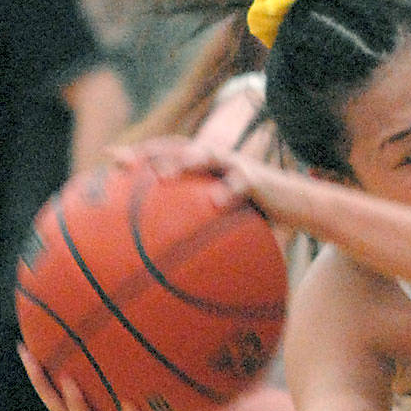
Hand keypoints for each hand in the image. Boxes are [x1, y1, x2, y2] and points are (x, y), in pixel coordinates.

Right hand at [19, 346, 195, 410]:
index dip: (38, 377)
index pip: (56, 399)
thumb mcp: (136, 398)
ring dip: (77, 404)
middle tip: (32, 360)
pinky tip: (129, 403)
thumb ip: (125, 376)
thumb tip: (121, 332)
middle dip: (44, 386)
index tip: (24, 349)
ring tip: (68, 379)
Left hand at [116, 136, 314, 230]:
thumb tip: (167, 263)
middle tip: (123, 163)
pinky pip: (241, 182)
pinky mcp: (258, 179)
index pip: (167, 152)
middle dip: (151, 152)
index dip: (139, 153)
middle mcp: (217, 161)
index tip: (109, 159)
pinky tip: (216, 202)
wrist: (301, 207)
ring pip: (207, 155)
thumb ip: (202, 229)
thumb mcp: (227, 222)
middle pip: (178, 147)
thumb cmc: (261, 217)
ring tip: (164, 175)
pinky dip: (228, 190)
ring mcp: (237, 166)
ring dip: (184, 161)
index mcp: (204, 168)